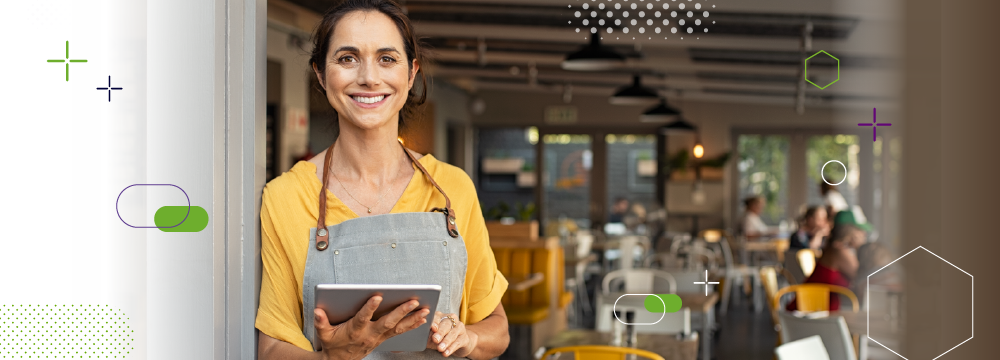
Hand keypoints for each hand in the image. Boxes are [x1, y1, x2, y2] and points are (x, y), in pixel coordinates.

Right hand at [313, 296, 429, 359]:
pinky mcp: (384, 338)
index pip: (363, 318)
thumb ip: (321, 322)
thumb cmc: (333, 344)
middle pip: (387, 322)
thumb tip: (318, 311)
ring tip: (425, 310)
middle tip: (413, 301)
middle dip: (401, 311)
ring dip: (412, 319)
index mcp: (355, 330)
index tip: (377, 296)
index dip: (370, 308)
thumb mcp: (324, 334)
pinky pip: (400, 331)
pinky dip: (412, 325)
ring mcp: (378, 337)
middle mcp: (369, 334)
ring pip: (398, 327)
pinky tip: (422, 318)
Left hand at [427, 312, 477, 357]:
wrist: (457, 343)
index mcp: (441, 316)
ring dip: (446, 341)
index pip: (437, 317)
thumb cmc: (441, 337)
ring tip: (440, 348)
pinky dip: (451, 348)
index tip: (432, 328)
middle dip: (440, 332)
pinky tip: (446, 352)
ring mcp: (459, 327)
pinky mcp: (464, 337)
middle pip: (446, 324)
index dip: (435, 322)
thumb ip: (427, 333)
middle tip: (435, 339)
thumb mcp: (432, 335)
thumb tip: (420, 335)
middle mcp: (451, 319)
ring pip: (453, 333)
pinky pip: (458, 342)